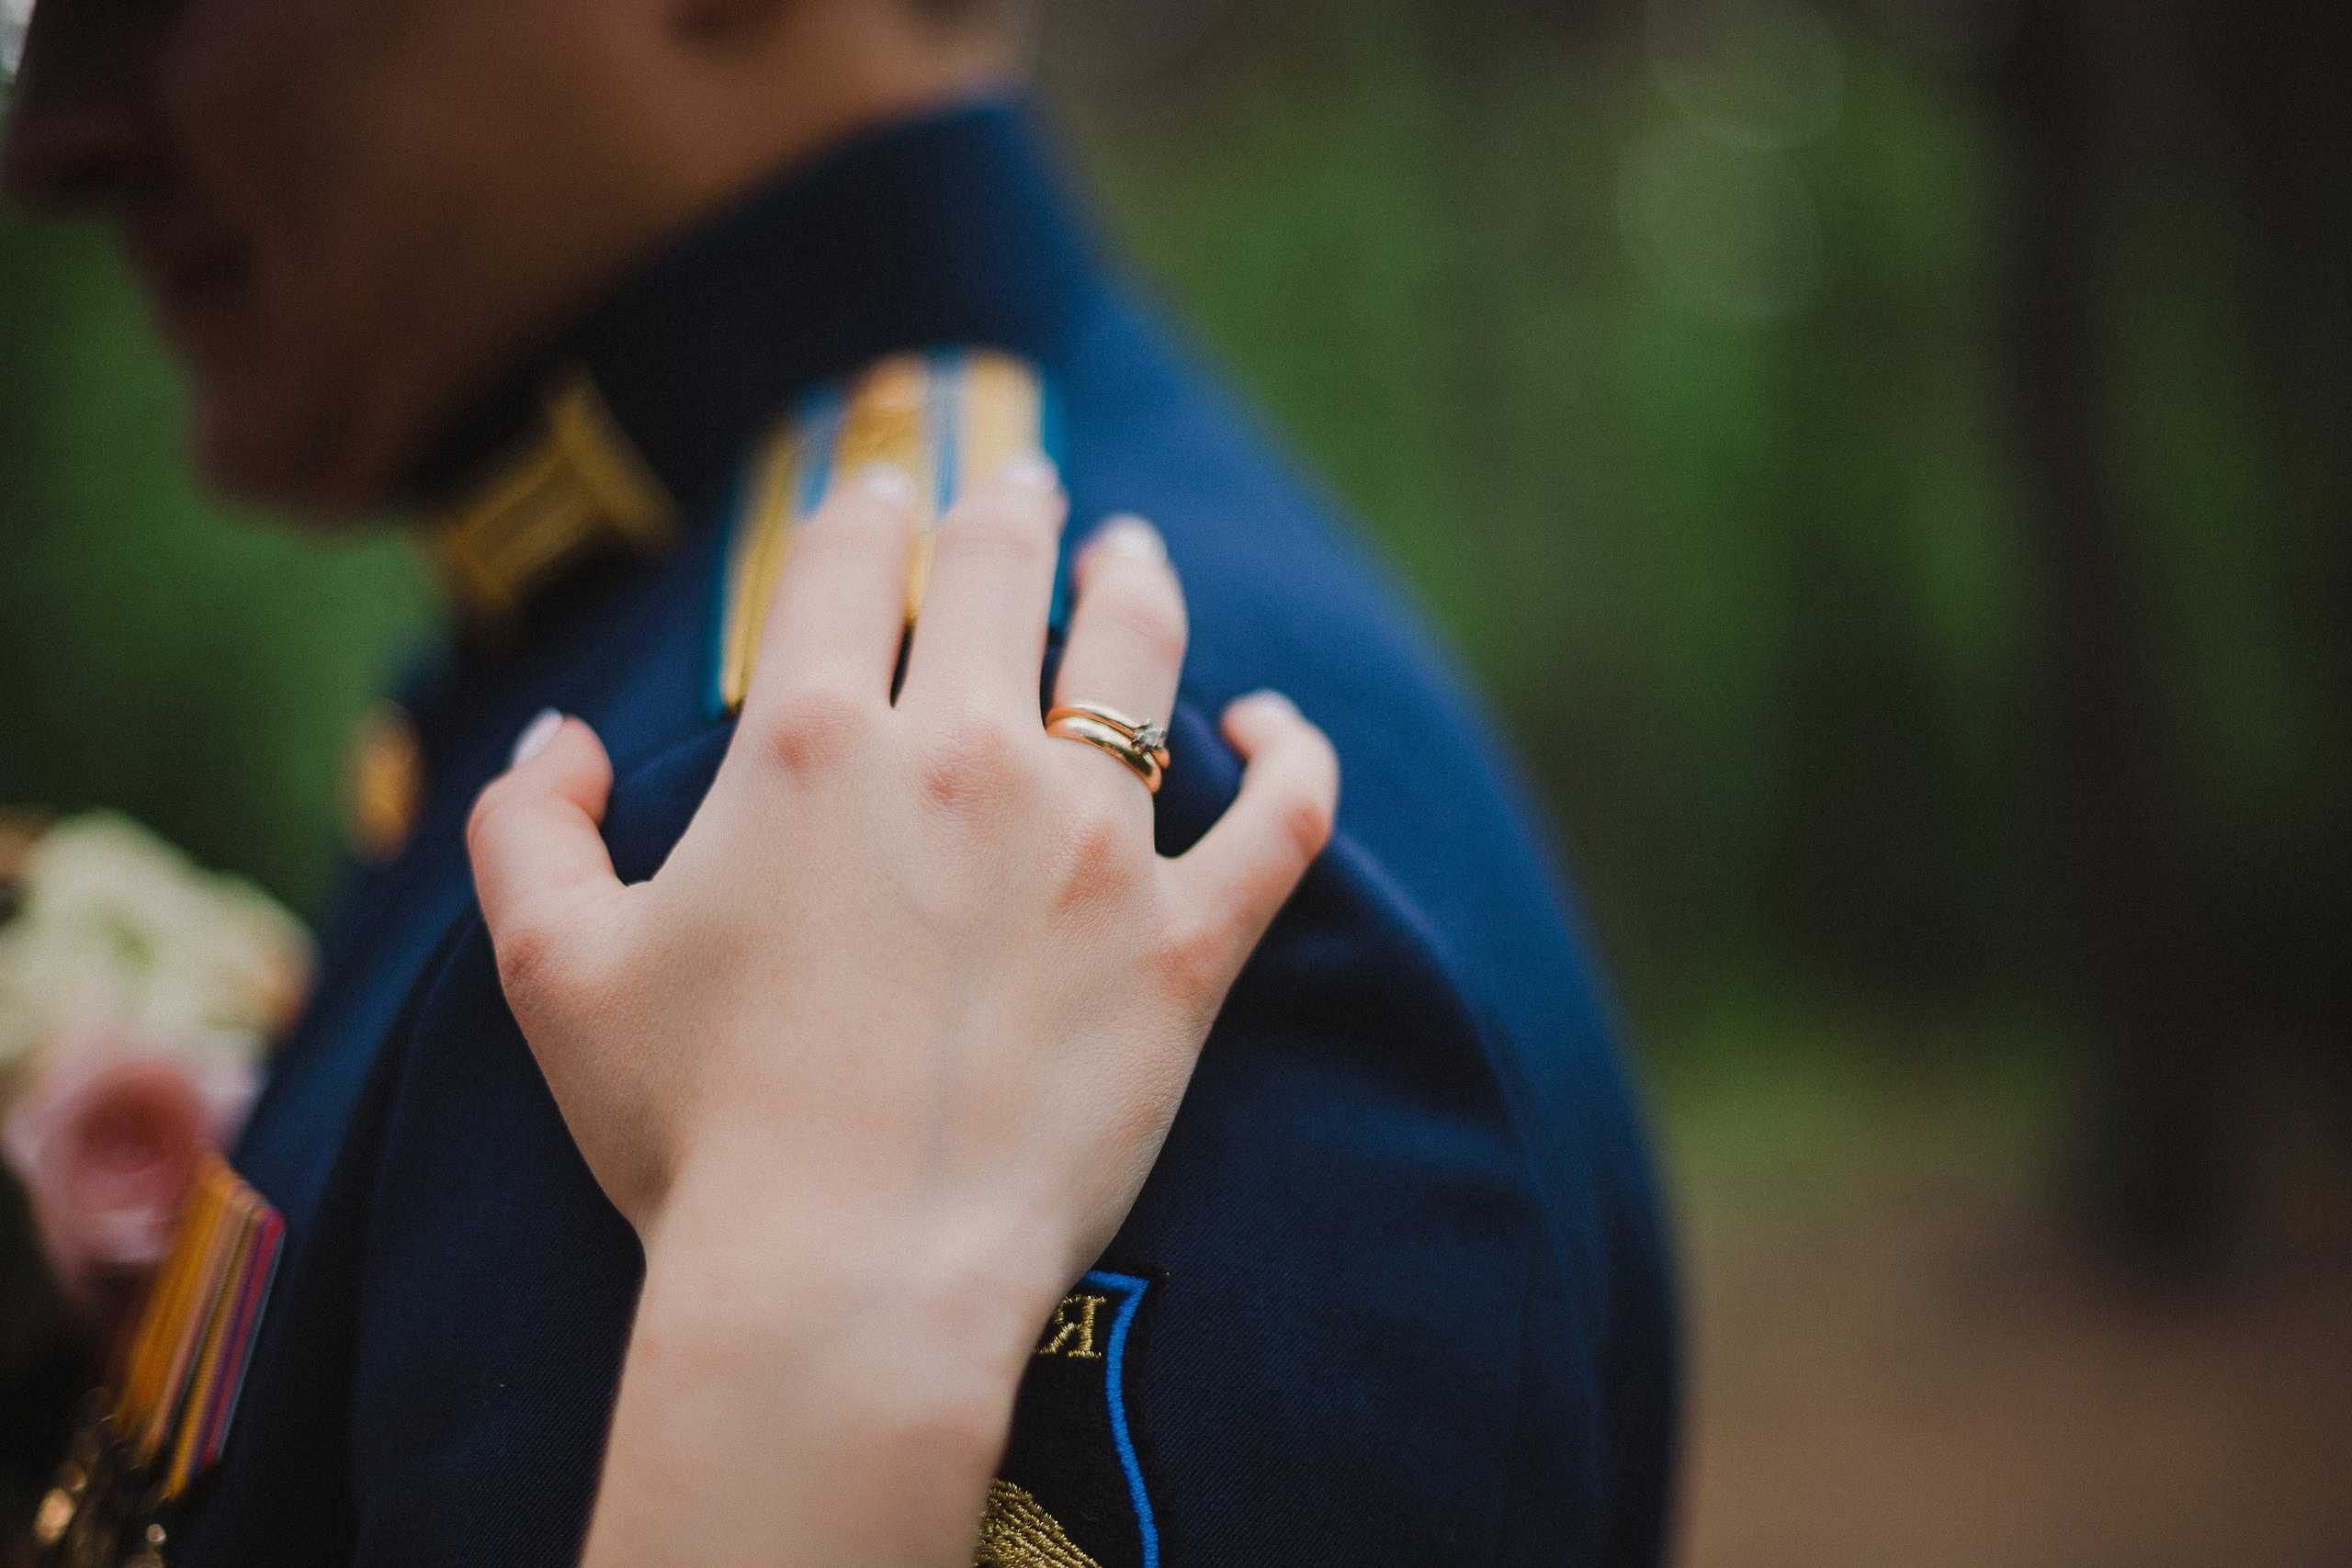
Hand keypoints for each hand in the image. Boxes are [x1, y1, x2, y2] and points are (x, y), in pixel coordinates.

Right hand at [465, 455, 1335, 1565]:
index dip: (866, 507)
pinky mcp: (1188, 943)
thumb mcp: (551, 969)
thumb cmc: (691, 1136)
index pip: (846, 565)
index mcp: (808, 743)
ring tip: (1133, 554)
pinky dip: (1290, 751)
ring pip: (1138, 654)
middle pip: (1000, 575)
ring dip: (1135, 582)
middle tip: (1025, 485)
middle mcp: (961, 757)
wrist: (846, 1283)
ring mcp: (1093, 846)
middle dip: (1008, 510)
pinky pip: (1282, 815)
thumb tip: (558, 735)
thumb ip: (526, 825)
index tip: (885, 487)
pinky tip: (1269, 722)